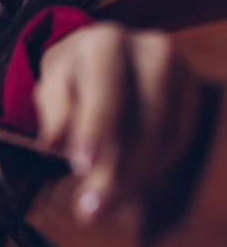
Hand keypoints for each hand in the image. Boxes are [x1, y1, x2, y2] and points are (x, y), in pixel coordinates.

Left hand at [35, 23, 202, 223]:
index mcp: (104, 41)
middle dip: (121, 162)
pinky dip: (153, 167)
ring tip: (103, 205)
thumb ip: (53, 113)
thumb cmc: (74, 83)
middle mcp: (149, 48)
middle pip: (145, 111)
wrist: (110, 64)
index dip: (94, 126)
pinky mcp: (192, 91)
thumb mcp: (54, 90)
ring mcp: (179, 73)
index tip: (81, 166)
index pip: (103, 84)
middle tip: (94, 204)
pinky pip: (179, 138)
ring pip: (164, 131)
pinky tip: (127, 185)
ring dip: (134, 174)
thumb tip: (53, 143)